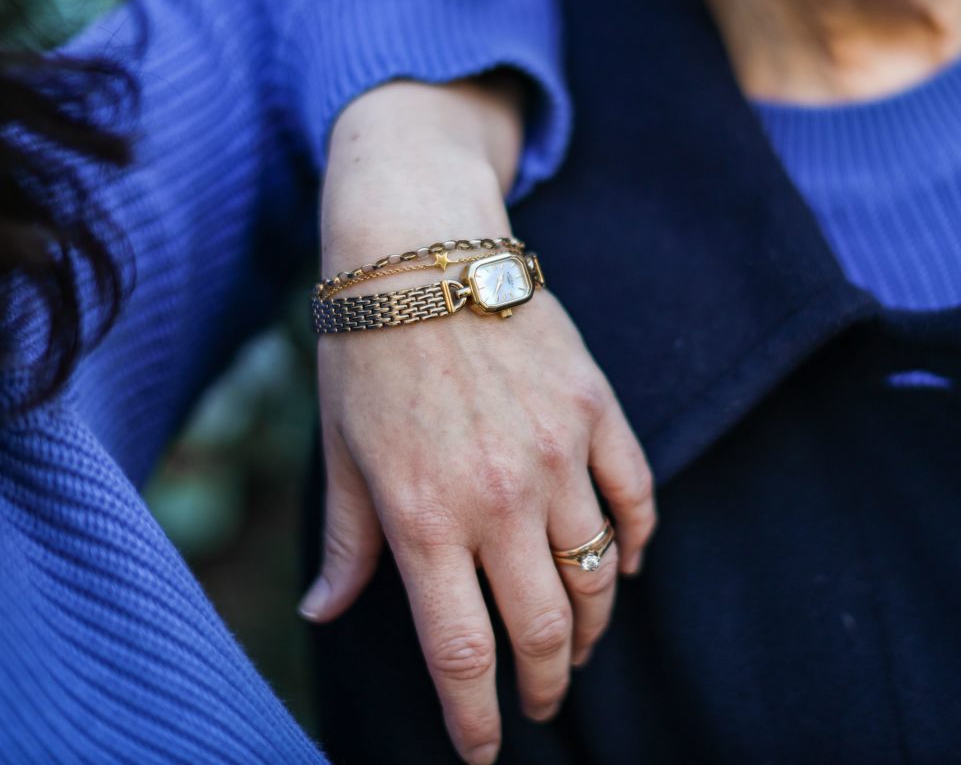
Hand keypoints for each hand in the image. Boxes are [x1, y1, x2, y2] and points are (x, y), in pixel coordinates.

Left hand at [299, 79, 657, 764]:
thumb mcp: (341, 453)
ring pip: (598, 576)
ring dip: (593, 628)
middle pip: (543, 630)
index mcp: (423, 518)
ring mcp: (558, 455)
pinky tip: (624, 566)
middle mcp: (498, 499)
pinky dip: (636, 546)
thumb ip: (347, 544)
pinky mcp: (596, 413)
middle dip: (545, 686)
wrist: (421, 246)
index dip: (478, 719)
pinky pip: (637, 501)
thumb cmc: (366, 351)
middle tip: (541, 704)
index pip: (462, 653)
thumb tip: (324, 611)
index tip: (485, 750)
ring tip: (578, 645)